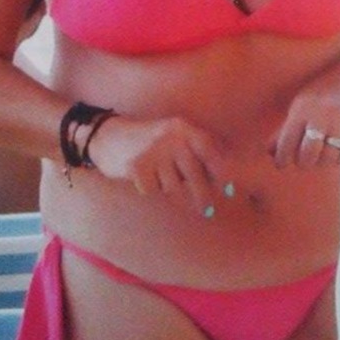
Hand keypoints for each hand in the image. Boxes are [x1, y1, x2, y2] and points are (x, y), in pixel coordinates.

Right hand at [86, 114, 236, 217]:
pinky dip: (150, 189)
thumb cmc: (149, 143)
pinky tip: (144, 179)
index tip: (231, 192)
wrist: (108, 137)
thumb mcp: (174, 137)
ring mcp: (153, 150)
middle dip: (203, 196)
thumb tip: (227, 181)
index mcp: (182, 128)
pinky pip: (153, 190)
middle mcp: (170, 137)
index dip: (222, 173)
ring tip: (164, 182)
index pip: (209, 151)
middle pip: (194, 175)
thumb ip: (197, 153)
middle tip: (209, 211)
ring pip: (174, 187)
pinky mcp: (137, 166)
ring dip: (171, 192)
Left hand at [269, 71, 339, 169]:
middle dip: (303, 161)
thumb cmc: (321, 100)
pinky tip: (335, 149)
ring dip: (322, 160)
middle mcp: (321, 118)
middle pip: (307, 154)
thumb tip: (270, 151)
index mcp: (302, 111)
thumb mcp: (299, 109)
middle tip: (303, 160)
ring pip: (327, 158)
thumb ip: (283, 131)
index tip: (281, 163)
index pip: (287, 141)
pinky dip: (338, 157)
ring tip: (320, 152)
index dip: (282, 157)